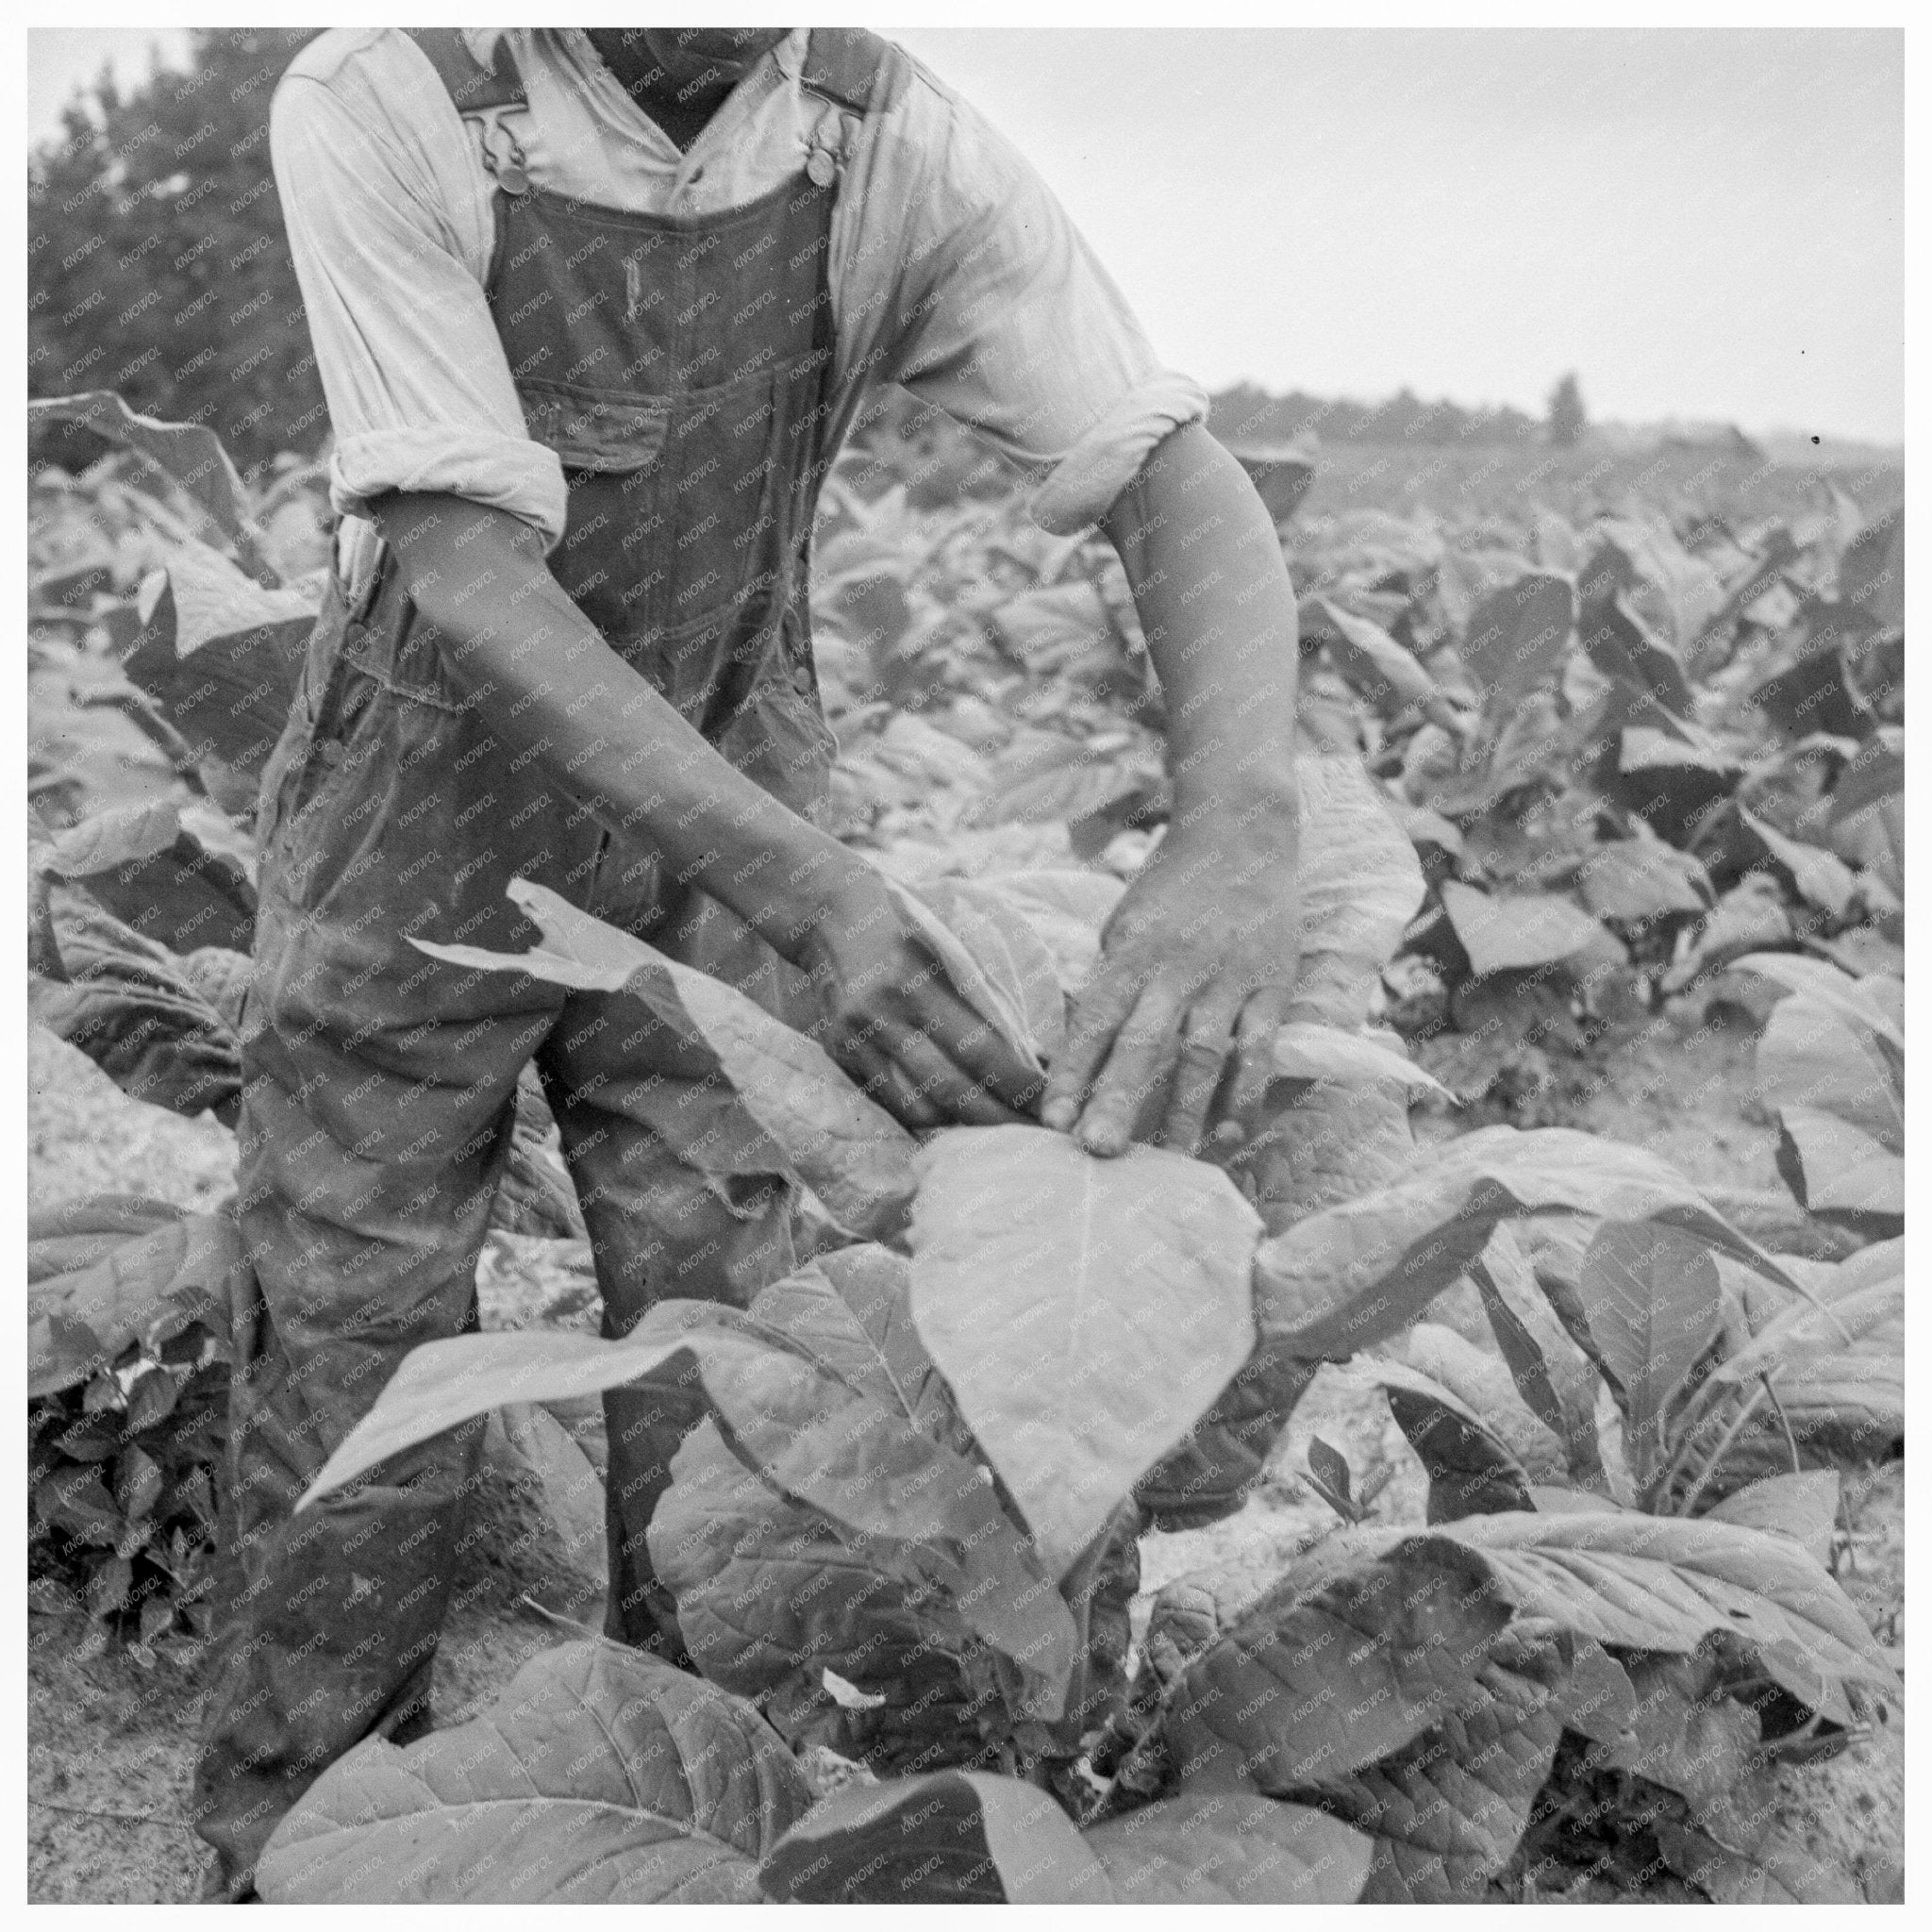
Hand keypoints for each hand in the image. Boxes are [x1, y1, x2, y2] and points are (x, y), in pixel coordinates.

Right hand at [799, 871, 1044, 1131]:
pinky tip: (953, 1118)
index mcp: (918, 980)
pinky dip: (924, 1114)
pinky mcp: (838, 1053)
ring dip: (962, 1125)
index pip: (980, 1049)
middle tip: (1035, 1135)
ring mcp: (856, 1037)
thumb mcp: (950, 953)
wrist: (828, 913)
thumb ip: (987, 1005)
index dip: (1019, 1084)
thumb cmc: (907, 929)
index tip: (1051, 1104)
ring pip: (917, 1106)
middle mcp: (883, 1013)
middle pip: (950, 1087)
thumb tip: (1034, 1060)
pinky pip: (888, 1101)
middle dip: (998, 1118)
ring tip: (997, 1130)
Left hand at [1042, 804, 1301, 1156]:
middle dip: (1119, 1099)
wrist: (1242, 831)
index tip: (1052, 1121)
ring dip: (1184, 1111)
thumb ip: (1111, 981)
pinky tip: (1231, 1132)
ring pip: (1202, 1053)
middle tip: (1099, 1152)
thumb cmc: (1172, 887)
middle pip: (1144, 1043)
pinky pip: (1258, 1046)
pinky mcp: (1271, 983)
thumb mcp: (1125, 924)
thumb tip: (1084, 1047)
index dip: (1073, 1072)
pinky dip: (1245, 1092)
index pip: (1095, 1021)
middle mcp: (1176, 968)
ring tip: (1169, 1161)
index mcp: (1131, 952)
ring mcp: (1227, 977)